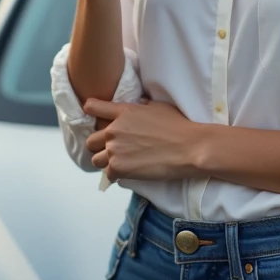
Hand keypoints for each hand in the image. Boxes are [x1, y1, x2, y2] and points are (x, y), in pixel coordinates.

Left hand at [83, 98, 202, 182]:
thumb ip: (142, 106)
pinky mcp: (119, 168)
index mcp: (123, 112)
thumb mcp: (158, 107)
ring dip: (106, 162)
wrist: (189, 147)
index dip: (92, 113)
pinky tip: (130, 172)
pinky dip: (117, 175)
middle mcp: (114, 130)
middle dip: (99, 145)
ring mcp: (114, 149)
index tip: (98, 120)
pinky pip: (108, 175)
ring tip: (121, 163)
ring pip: (95, 160)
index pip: (92, 107)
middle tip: (114, 149)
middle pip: (90, 140)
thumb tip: (139, 104)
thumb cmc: (178, 126)